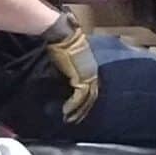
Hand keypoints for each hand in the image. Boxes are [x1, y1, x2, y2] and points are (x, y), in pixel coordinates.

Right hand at [42, 8, 99, 123]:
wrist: (63, 34)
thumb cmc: (62, 43)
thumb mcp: (67, 59)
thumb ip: (69, 70)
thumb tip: (62, 80)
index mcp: (91, 67)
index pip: (91, 88)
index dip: (86, 100)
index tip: (79, 110)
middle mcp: (93, 72)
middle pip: (91, 96)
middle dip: (84, 110)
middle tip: (76, 120)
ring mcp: (89, 75)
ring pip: (87, 99)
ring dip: (78, 111)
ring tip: (70, 119)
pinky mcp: (81, 77)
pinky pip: (79, 96)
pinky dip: (73, 105)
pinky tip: (66, 112)